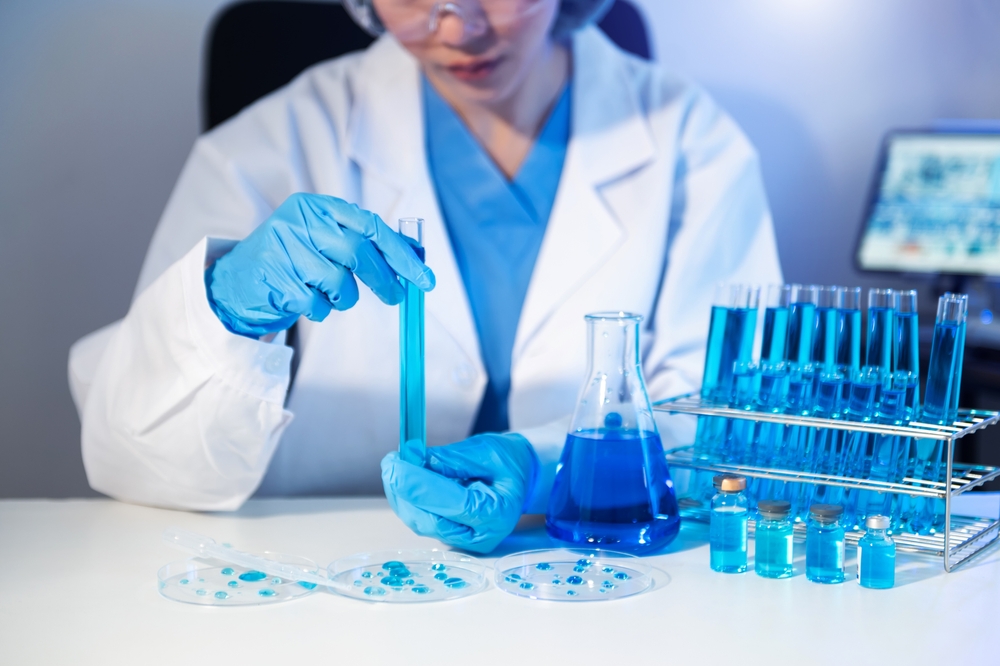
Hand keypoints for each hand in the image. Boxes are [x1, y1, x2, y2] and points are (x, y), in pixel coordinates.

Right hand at [206, 193, 434, 336]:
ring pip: (340, 282)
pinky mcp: (274, 278)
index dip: (401, 254)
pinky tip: (306, 301)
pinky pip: (317, 304)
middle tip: (396, 297)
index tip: (423, 278)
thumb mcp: (324, 239)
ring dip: (344, 298)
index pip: (371, 226)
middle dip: (384, 280)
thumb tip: (414, 255)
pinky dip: (320, 310)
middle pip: (359, 252)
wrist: (235, 282)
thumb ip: (364, 241)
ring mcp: (284, 249)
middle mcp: (299, 221)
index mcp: (317, 206)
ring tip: (331, 295)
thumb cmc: (291, 260)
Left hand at [381, 433, 538, 553]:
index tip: (395, 464)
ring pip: (421, 522)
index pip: (454, 504)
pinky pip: (421, 519)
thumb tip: (414, 458)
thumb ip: (452, 458)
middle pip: (430, 520)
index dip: (420, 485)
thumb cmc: (507, 462)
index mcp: (498, 513)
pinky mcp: (449, 535)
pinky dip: (407, 498)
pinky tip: (402, 478)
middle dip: (404, 492)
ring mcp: (463, 539)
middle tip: (390, 462)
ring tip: (394, 465)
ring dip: (401, 495)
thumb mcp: (486, 450)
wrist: (518, 476)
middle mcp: (481, 535)